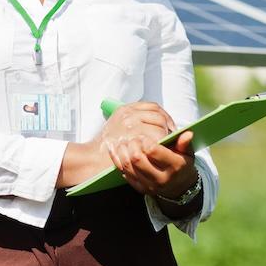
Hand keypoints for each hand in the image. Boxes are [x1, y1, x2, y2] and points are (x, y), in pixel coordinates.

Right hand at [57, 101, 177, 187]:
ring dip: (166, 136)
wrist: (92, 159)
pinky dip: (161, 144)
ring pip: (159, 126)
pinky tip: (160, 150)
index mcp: (125, 110)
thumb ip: (135, 122)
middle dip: (168, 126)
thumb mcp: (118, 127)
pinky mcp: (134, 137)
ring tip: (166, 144)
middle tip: (172, 137)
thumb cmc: (107, 147)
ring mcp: (131, 125)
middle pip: (158, 115)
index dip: (165, 116)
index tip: (169, 126)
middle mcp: (128, 115)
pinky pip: (156, 138)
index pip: (153, 107)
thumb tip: (160, 124)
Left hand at [109, 129, 197, 197]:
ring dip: (122, 151)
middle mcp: (161, 178)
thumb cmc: (181, 164)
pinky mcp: (140, 188)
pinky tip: (114, 149)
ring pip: (128, 166)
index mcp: (175, 166)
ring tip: (123, 142)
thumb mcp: (187, 154)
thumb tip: (187, 133)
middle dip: (132, 145)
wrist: (179, 187)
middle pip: (137, 159)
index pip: (153, 151)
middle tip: (132, 139)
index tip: (144, 137)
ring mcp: (150, 185)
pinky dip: (116, 159)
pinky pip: (124, 173)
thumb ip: (184, 143)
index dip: (145, 141)